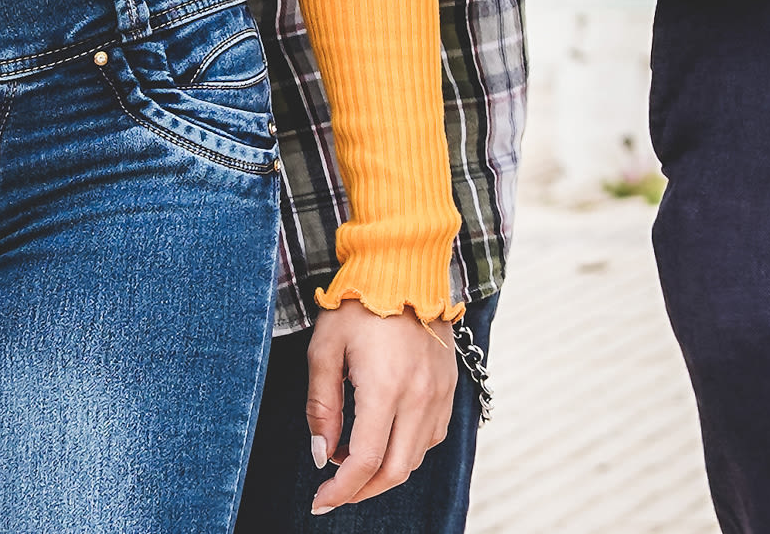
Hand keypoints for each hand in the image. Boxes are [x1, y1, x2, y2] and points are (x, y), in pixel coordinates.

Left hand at [300, 305, 458, 510]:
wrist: (406, 268)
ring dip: (384, 471)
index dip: (340, 489)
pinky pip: (433, 435)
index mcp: (386, 388)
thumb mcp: (324, 351)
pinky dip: (408, 449)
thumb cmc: (358, 306)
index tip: (319, 500)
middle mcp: (420, 395)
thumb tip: (322, 455)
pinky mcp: (450, 385)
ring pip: (417, 456)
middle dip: (362, 491)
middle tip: (334, 492)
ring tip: (353, 461)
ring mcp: (440, 391)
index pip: (365, 461)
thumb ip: (321, 408)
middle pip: (396, 469)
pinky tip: (385, 438)